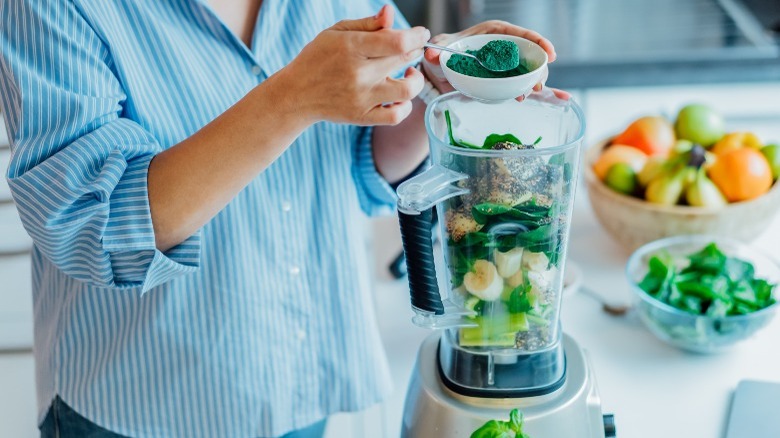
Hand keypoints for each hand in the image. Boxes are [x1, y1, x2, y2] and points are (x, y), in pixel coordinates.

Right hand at [279, 5, 428, 125]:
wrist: (297, 94)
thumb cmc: (318, 59)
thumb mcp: (337, 32)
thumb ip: (368, 24)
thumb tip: (390, 13)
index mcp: (352, 47)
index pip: (397, 41)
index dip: (416, 36)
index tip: (421, 34)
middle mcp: (359, 74)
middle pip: (404, 59)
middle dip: (416, 50)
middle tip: (412, 48)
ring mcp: (362, 98)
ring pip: (408, 90)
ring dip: (416, 79)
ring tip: (410, 73)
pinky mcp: (363, 117)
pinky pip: (396, 116)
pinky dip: (405, 106)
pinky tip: (400, 96)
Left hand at [421, 20, 569, 100]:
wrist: (439, 73)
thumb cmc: (443, 54)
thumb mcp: (440, 51)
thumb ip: (435, 52)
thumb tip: (430, 54)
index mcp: (493, 33)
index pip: (520, 34)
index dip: (538, 41)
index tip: (549, 53)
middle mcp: (504, 48)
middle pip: (530, 53)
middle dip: (539, 68)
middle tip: (537, 84)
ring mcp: (506, 65)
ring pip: (528, 70)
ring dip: (534, 82)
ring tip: (528, 94)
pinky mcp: (504, 80)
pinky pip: (522, 83)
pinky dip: (530, 89)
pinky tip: (542, 98)